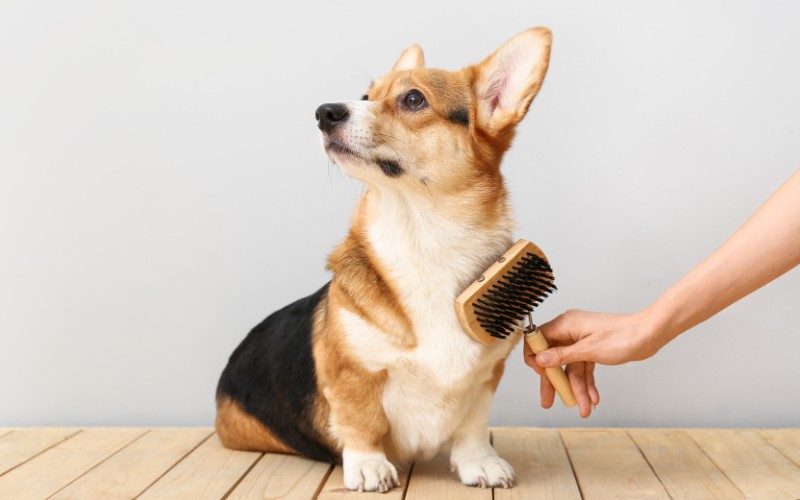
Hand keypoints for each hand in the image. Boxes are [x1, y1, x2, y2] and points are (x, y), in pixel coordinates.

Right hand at [523, 309, 662, 416]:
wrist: (649, 335)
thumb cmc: (623, 337)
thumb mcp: (589, 350)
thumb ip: (562, 356)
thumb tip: (540, 359)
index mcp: (566, 324)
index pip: (538, 338)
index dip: (535, 357)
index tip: (539, 374)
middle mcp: (570, 331)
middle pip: (553, 358)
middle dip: (554, 382)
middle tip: (548, 402)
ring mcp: (581, 340)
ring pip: (571, 368)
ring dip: (576, 388)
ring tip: (583, 408)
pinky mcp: (592, 349)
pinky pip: (583, 368)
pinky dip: (587, 383)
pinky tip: (592, 398)